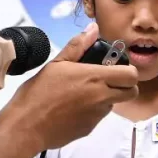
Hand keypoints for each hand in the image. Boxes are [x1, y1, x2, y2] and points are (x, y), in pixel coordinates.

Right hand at [0, 23, 138, 151]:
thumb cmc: (38, 93)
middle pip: (130, 92)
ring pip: (114, 104)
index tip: (116, 67)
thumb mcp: (56, 64)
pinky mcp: (89, 129)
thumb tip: (93, 29)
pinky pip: (98, 117)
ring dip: (106, 97)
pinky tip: (71, 108)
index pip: (131, 75)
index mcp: (94, 78)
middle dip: (124, 85)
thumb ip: (78, 46)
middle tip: (106, 80)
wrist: (26, 127)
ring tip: (81, 94)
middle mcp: (101, 97)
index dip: (127, 70)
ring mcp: (97, 116)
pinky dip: (91, 111)